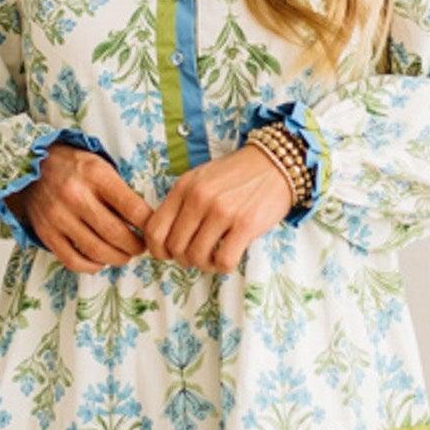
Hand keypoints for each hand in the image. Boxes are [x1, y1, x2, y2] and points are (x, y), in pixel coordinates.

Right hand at [15, 143, 153, 272]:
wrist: (31, 166)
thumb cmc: (74, 167)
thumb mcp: (101, 166)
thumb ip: (121, 192)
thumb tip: (145, 223)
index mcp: (96, 175)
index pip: (133, 209)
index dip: (149, 225)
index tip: (152, 230)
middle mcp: (75, 196)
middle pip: (117, 234)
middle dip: (135, 246)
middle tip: (140, 247)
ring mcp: (58, 217)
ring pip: (97, 251)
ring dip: (117, 258)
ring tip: (124, 255)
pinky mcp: (46, 233)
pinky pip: (73, 261)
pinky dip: (91, 266)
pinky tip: (100, 261)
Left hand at [142, 144, 294, 273]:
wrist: (275, 163)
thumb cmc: (236, 175)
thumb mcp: (200, 179)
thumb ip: (181, 203)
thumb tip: (165, 240)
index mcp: (183, 187)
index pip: (154, 230)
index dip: (158, 250)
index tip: (170, 253)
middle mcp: (199, 198)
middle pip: (174, 248)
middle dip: (183, 259)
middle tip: (197, 255)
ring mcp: (222, 211)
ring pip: (196, 257)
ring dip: (204, 264)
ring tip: (213, 257)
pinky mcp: (245, 224)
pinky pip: (224, 261)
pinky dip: (223, 266)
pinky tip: (228, 257)